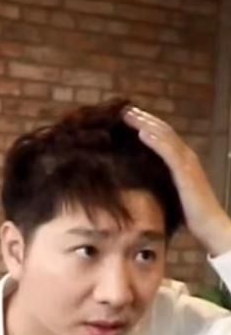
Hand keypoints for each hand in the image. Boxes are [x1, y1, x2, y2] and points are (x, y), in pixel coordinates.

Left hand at [124, 106, 230, 256]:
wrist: (209, 225)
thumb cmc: (190, 213)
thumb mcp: (170, 192)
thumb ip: (159, 181)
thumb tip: (139, 179)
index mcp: (181, 160)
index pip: (162, 136)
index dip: (146, 125)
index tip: (127, 117)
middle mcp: (186, 156)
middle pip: (162, 131)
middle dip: (143, 119)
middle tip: (123, 109)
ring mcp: (187, 162)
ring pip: (165, 136)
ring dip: (146, 124)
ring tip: (129, 115)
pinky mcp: (186, 173)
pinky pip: (169, 153)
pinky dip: (156, 141)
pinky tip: (143, 133)